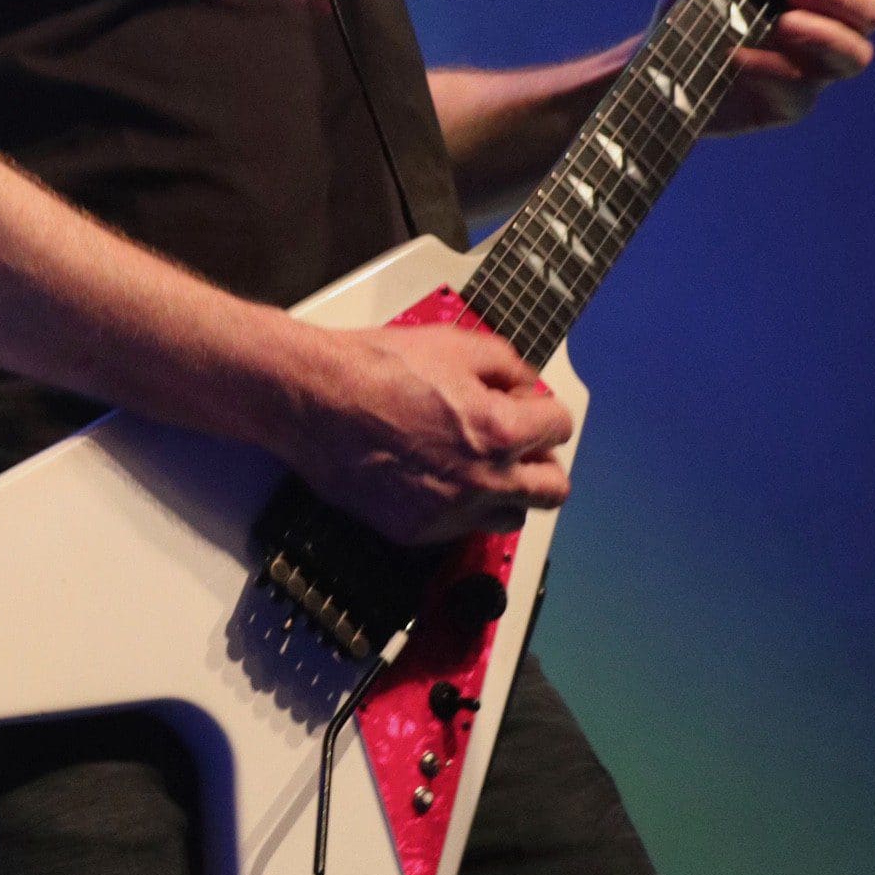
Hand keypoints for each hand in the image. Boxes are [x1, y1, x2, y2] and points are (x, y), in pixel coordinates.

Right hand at [283, 322, 573, 546]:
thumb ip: (506, 365)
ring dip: (507, 492)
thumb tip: (525, 386)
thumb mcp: (454, 344)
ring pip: (512, 516)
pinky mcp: (416, 531)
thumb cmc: (376, 367)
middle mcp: (483, 481)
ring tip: (479, 466)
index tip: (531, 408)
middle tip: (521, 445)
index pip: (560, 428)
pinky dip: (461, 506)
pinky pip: (461, 528)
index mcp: (500, 431)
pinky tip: (437, 477)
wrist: (314, 400)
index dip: (545, 411)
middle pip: (553, 490)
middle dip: (542, 462)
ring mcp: (450, 513)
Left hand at [661, 0, 874, 133]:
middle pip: (870, 11)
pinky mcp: (790, 104)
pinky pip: (802, 92)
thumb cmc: (696, 5)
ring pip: (854, 56)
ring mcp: (814, 68)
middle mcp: (826, 24)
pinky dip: (771, 71)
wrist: (656, 64)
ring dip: (821, 36)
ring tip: (778, 25)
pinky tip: (736, 59)